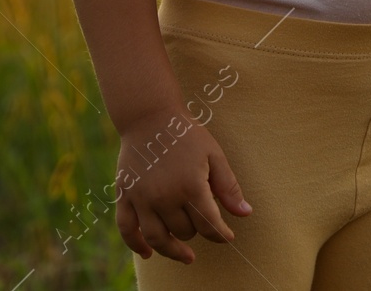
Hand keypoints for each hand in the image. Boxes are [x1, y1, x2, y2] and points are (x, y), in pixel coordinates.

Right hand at [115, 108, 251, 263]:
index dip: (221, 234)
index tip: (228, 236)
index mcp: (191, 186)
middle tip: (202, 222)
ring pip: (157, 238)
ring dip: (172, 250)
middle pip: (184, 231)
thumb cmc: (187, 135)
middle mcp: (164, 197)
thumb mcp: (214, 155)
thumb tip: (245, 214)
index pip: (209, 224)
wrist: (150, 116)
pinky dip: (136, 245)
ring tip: (185, 255)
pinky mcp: (124, 196)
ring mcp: (141, 198)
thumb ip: (229, 187)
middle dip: (197, 230)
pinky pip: (127, 230)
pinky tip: (148, 253)